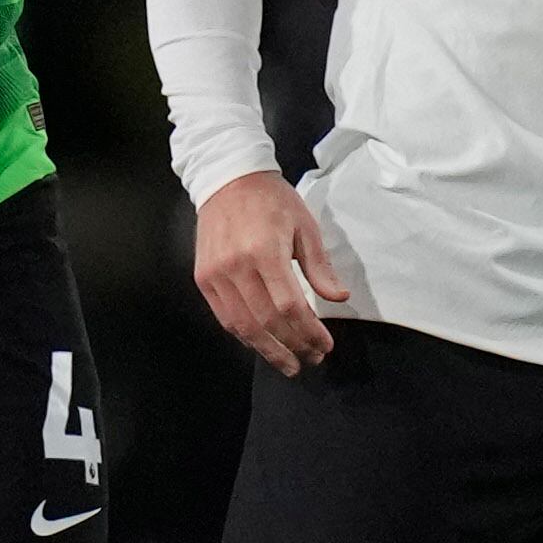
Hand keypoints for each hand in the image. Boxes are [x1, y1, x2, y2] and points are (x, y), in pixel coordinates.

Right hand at [193, 170, 346, 374]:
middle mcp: (236, 267)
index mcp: (265, 251)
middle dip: (292, 346)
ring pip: (242, 326)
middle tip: (311, 360)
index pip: (289, 307)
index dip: (309, 333)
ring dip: (268, 350)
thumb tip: (338, 297)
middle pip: (266, 322)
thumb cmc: (272, 201)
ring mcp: (215, 275)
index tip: (325, 346)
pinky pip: (225, 317)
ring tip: (290, 363)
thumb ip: (319, 267)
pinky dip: (246, 336)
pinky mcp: (203, 279)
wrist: (228, 179)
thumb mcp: (305, 226)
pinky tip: (263, 345)